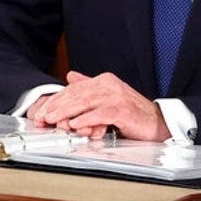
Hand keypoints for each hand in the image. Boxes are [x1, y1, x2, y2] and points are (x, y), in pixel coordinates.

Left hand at [26, 71, 171, 141]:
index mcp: (105, 80)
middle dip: (57, 106)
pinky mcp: (123, 110)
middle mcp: (110, 85)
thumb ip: (89, 86)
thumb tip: (71, 76)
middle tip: (42, 116)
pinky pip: (100, 114)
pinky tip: (75, 124)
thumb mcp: (108, 96)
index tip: (43, 110)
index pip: (75, 88)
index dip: (57, 99)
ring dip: (66, 112)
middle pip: (77, 94)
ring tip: (53, 120)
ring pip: (85, 102)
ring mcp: (117, 97)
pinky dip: (86, 119)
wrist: (157, 123)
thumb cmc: (132, 113)